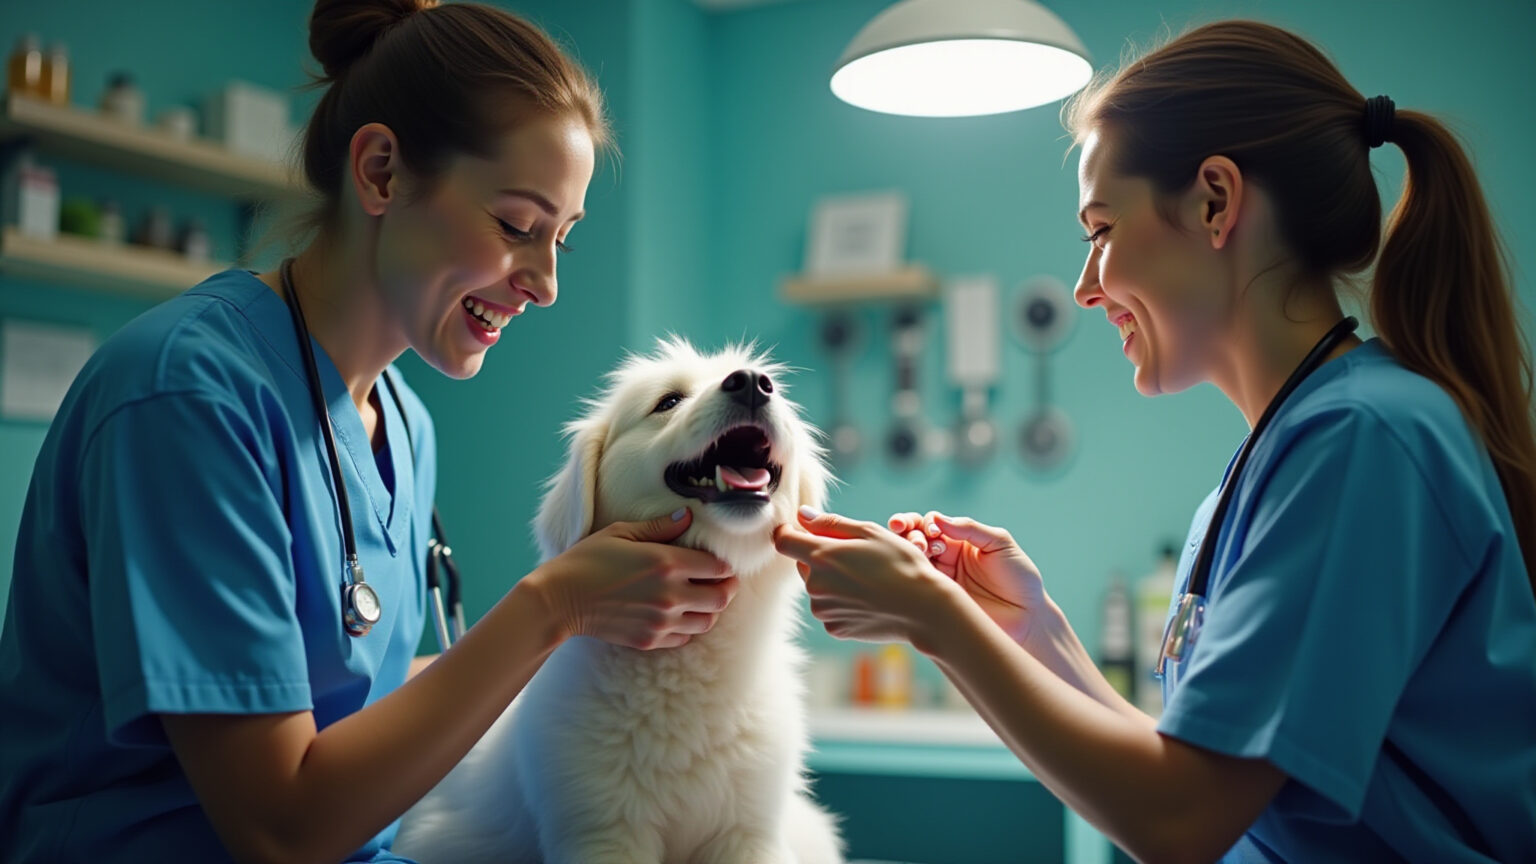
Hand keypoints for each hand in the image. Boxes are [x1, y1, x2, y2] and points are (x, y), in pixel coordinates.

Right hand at [532, 508, 736, 648]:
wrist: (559, 600)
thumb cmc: (587, 560)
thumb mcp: (621, 532)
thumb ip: (660, 526)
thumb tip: (688, 516)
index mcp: (667, 563)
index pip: (718, 566)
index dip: (724, 564)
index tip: (719, 561)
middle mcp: (670, 595)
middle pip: (721, 597)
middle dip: (727, 588)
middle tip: (722, 582)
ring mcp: (661, 621)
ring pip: (707, 621)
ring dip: (710, 610)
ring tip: (702, 599)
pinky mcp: (650, 640)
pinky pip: (685, 638)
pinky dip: (688, 627)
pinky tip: (679, 615)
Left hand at [772, 506, 960, 646]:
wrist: (924, 609)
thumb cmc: (901, 564)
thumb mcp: (870, 533)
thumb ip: (829, 524)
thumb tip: (801, 515)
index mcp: (822, 556)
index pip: (783, 541)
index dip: (788, 532)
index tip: (800, 531)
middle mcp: (816, 585)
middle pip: (802, 565)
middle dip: (820, 558)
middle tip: (855, 558)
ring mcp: (824, 610)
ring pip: (817, 588)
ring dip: (832, 581)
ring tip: (866, 580)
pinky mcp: (834, 628)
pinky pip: (829, 609)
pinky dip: (842, 603)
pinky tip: (866, 599)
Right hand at [889, 511, 1045, 644]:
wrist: (1027, 617)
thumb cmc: (1019, 578)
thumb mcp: (999, 544)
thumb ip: (970, 529)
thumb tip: (937, 518)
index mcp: (958, 540)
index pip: (930, 523)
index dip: (923, 522)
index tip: (931, 530)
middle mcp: (944, 558)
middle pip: (913, 538)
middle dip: (910, 535)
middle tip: (919, 544)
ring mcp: (938, 579)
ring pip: (911, 561)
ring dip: (908, 553)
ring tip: (919, 554)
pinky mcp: (935, 601)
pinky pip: (915, 586)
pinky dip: (909, 577)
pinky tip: (915, 574)